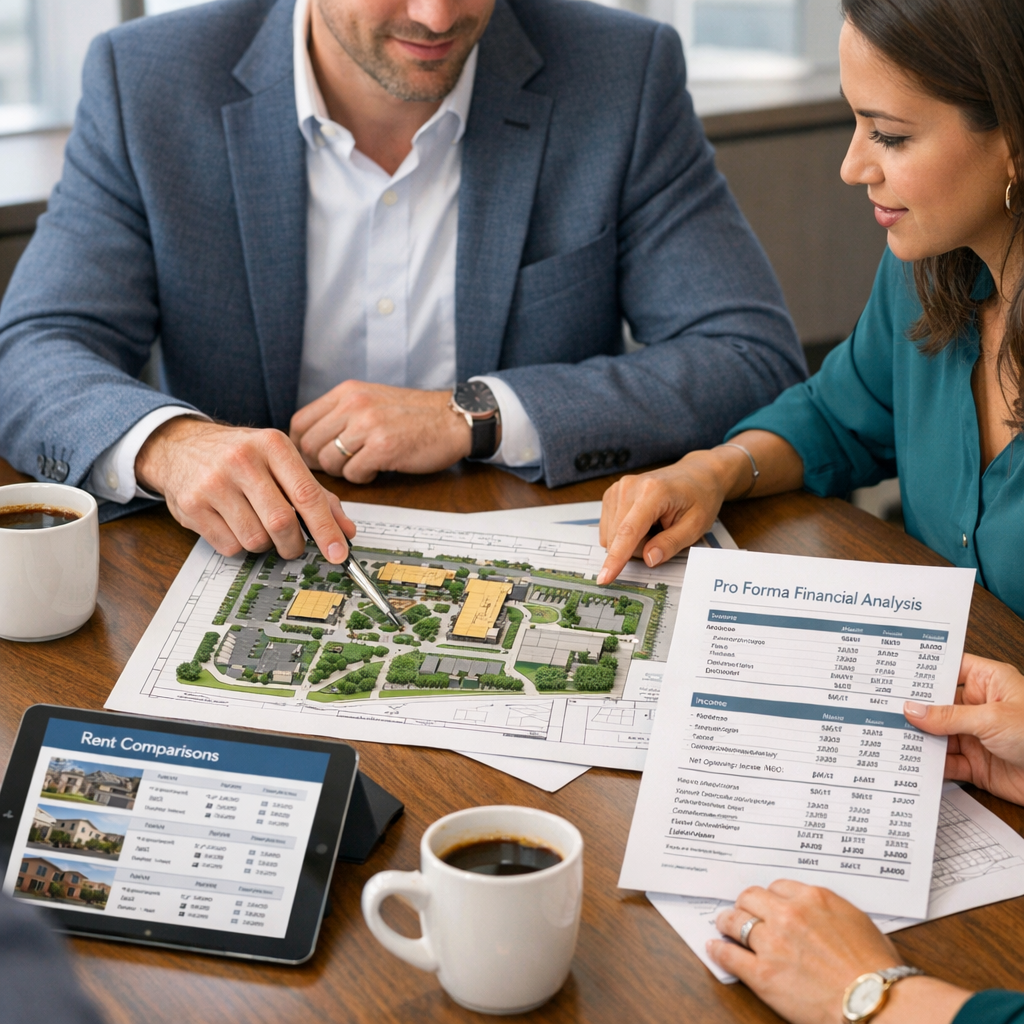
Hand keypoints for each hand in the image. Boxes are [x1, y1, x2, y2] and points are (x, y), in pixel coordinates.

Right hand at [135, 418, 354, 560]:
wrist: (180, 446)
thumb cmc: (241, 456)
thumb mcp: (280, 461)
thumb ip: (316, 494)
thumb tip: (347, 530)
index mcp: (273, 445)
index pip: (307, 494)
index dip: (326, 529)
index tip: (339, 554)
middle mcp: (242, 460)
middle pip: (281, 522)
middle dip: (293, 544)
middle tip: (293, 546)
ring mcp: (213, 483)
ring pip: (255, 539)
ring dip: (264, 545)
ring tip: (257, 526)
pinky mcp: (192, 505)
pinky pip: (229, 546)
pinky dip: (239, 546)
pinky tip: (233, 525)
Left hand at [289, 382, 471, 483]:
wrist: (453, 419)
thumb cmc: (415, 415)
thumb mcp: (371, 399)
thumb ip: (341, 413)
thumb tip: (310, 439)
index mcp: (347, 392)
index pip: (300, 422)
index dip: (301, 446)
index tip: (313, 457)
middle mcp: (354, 405)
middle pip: (309, 445)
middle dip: (320, 463)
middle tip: (339, 467)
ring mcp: (368, 425)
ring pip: (329, 461)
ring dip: (342, 472)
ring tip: (362, 466)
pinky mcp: (383, 447)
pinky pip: (353, 473)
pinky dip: (362, 478)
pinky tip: (377, 469)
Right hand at [596, 449, 742, 584]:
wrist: (697, 475)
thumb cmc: (699, 496)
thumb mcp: (695, 525)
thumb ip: (670, 544)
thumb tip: (648, 559)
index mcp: (652, 492)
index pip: (628, 532)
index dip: (616, 558)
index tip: (604, 577)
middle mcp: (630, 487)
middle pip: (618, 537)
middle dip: (639, 548)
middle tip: (663, 533)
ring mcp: (618, 488)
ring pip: (611, 535)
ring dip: (632, 541)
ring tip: (655, 525)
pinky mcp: (612, 494)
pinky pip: (609, 528)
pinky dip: (626, 533)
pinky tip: (643, 522)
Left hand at [708, 881, 969, 1023]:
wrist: (878, 1002)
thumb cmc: (877, 969)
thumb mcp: (857, 922)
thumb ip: (829, 911)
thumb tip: (818, 914)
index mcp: (813, 898)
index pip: (777, 887)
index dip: (770, 897)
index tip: (767, 904)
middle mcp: (788, 914)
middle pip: (750, 898)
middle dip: (746, 905)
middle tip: (742, 913)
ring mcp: (773, 943)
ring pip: (735, 921)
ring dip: (728, 923)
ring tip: (725, 926)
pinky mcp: (763, 973)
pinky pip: (729, 954)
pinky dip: (718, 950)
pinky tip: (715, 947)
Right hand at [905, 654, 1023, 804]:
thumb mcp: (992, 719)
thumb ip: (948, 716)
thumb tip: (913, 709)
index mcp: (989, 683)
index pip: (948, 669)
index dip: (923, 671)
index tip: (894, 673)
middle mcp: (980, 707)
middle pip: (936, 704)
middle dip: (913, 708)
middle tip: (882, 708)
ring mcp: (976, 736)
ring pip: (936, 734)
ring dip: (917, 738)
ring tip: (890, 736)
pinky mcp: (976, 765)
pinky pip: (945, 762)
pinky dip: (928, 764)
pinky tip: (911, 761)